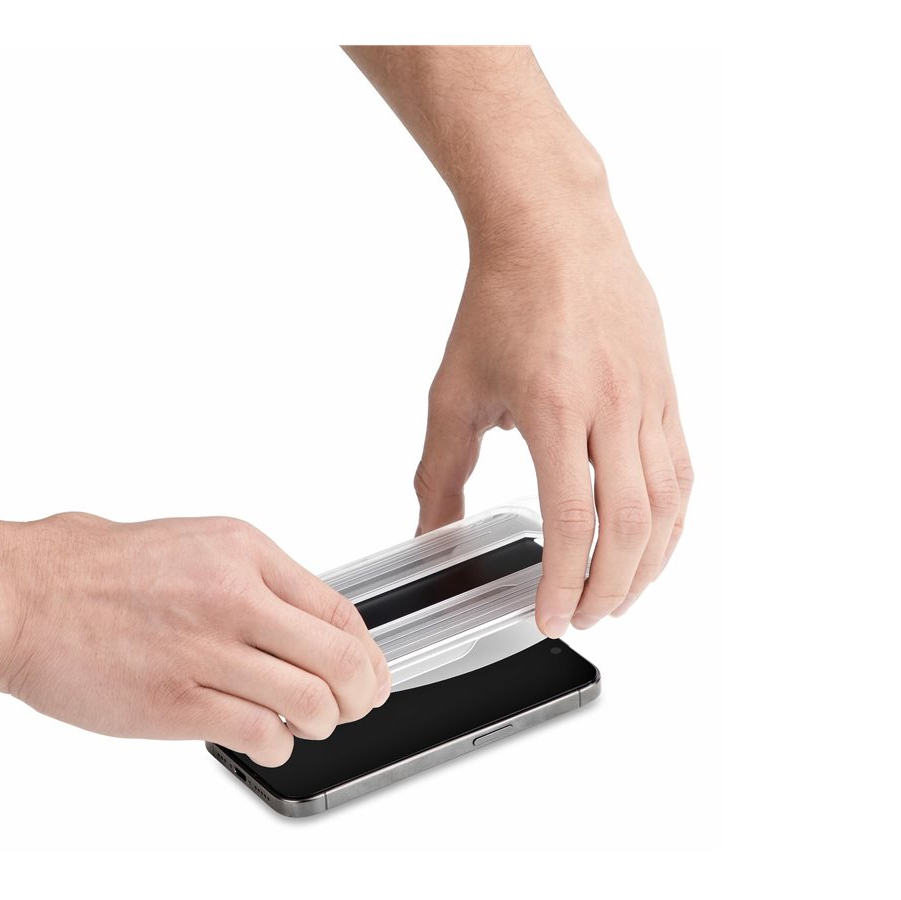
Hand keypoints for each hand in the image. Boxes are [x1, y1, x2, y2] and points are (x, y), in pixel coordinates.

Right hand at [0, 513, 389, 765]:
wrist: (20, 594)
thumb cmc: (88, 567)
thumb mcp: (189, 542)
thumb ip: (247, 579)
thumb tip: (295, 619)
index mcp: (242, 551)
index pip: (339, 609)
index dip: (366, 653)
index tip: (368, 672)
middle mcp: (234, 596)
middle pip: (340, 660)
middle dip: (359, 695)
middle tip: (351, 707)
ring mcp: (207, 651)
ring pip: (310, 702)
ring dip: (319, 723)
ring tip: (303, 725)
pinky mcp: (176, 702)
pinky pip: (259, 734)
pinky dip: (276, 746)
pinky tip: (264, 739)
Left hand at [414, 194, 693, 634]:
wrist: (553, 231)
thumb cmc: (501, 302)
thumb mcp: (452, 392)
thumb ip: (440, 472)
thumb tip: (431, 533)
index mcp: (556, 406)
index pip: (572, 520)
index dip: (564, 582)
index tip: (550, 616)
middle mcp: (613, 405)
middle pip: (630, 526)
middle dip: (608, 588)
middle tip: (585, 618)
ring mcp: (649, 397)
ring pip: (669, 505)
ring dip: (647, 564)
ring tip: (619, 596)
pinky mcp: (667, 390)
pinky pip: (681, 470)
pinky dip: (671, 520)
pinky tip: (651, 543)